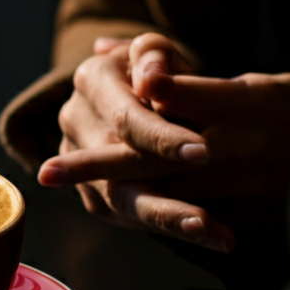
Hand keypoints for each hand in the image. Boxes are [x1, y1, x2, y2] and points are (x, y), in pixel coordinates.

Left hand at [39, 34, 289, 250]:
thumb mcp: (256, 87)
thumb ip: (193, 86)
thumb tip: (141, 73)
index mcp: (238, 109)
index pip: (170, 109)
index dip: (122, 110)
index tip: (81, 106)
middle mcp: (233, 153)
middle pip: (152, 160)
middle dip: (96, 165)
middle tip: (48, 171)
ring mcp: (236, 191)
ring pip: (163, 192)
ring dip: (110, 192)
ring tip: (68, 190)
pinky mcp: (238, 217)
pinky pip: (184, 214)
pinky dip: (145, 209)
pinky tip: (108, 204)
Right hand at [40, 34, 229, 250]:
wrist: (138, 95)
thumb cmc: (158, 67)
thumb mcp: (158, 51)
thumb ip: (155, 56)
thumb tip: (152, 81)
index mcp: (91, 83)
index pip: (126, 120)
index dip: (162, 138)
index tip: (204, 153)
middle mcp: (76, 123)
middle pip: (120, 170)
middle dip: (165, 195)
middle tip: (204, 218)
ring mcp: (80, 164)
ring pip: (124, 201)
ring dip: (169, 221)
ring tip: (210, 234)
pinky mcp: (96, 194)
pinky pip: (133, 216)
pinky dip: (173, 227)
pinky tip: (214, 238)